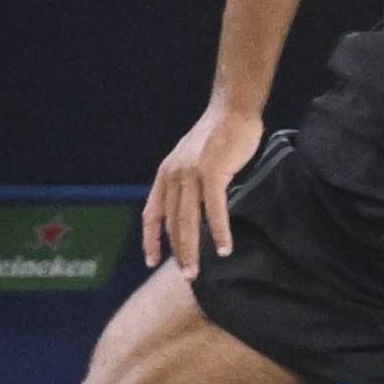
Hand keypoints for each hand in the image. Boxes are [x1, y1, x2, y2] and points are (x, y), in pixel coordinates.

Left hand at [143, 101, 261, 274]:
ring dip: (192, 250)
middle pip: (171, 223)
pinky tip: (223, 248)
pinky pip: (214, 210)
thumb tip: (194, 208)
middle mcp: (174, 175)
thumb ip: (189, 181)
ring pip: (188, 221)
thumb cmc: (218, 134)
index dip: (150, 239)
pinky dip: (218, 232)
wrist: (233, 109)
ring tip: (197, 272)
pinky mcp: (213, 173)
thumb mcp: (193, 158)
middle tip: (187, 275)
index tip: (151, 260)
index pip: (151, 213)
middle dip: (177, 253)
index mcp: (166, 174)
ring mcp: (192, 174)